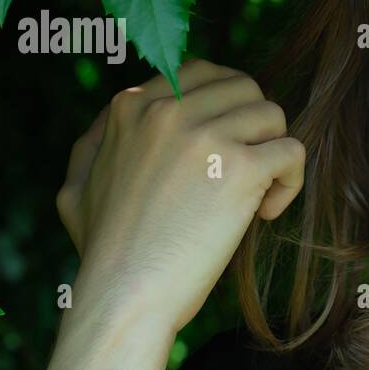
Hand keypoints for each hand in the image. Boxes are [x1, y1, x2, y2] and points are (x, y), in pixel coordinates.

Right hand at [56, 58, 304, 333]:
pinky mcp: (241, 167)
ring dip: (272, 153)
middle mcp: (167, 109)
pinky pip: (292, 150)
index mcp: (131, 106)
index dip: (223, 106)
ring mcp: (205, 135)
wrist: (123, 296)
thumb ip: (98, 141)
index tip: (222, 147)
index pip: (200, 73)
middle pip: (243, 87)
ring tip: (254, 195)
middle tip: (242, 172)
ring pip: (272, 114)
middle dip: (252, 127)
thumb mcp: (76, 186)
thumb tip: (120, 114)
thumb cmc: (103, 254)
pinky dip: (290, 182)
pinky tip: (264, 213)